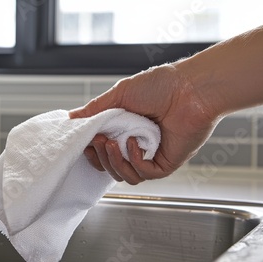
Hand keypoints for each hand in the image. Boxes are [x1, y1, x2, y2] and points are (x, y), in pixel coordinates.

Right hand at [69, 63, 220, 184]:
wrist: (190, 88)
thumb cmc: (161, 85)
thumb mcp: (119, 94)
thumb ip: (95, 110)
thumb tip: (72, 117)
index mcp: (126, 130)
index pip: (102, 151)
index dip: (91, 151)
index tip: (84, 141)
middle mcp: (137, 145)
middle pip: (110, 166)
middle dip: (99, 157)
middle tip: (97, 140)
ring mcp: (151, 156)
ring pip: (124, 175)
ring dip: (112, 162)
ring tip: (110, 144)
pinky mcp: (165, 164)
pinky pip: (143, 173)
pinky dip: (133, 161)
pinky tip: (133, 143)